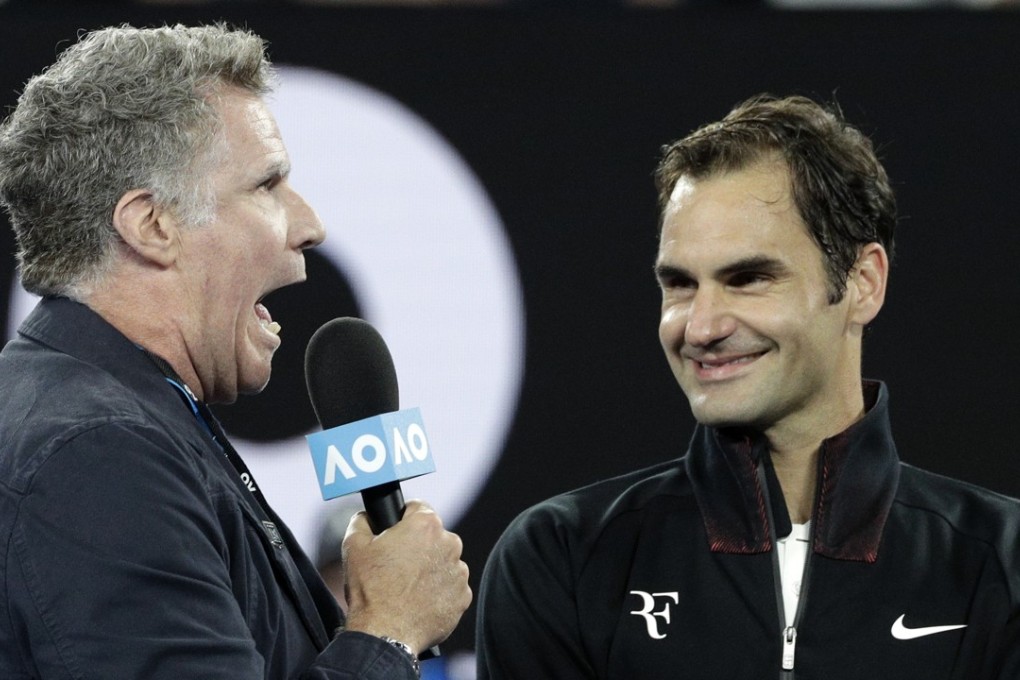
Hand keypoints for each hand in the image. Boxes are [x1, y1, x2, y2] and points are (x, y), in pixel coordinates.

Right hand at [341, 500, 471, 654]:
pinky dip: (438, 592)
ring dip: (429, 569)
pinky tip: (418, 601)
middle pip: (433, 536)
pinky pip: (450, 587)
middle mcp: (449, 543)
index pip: (417, 508)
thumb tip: (366, 516)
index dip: (403, 519)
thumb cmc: (370, 589)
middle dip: (418, 546)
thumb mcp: (354, 546)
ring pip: (443, 562)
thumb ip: (362, 521)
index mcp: (426, 525)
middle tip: (397, 565)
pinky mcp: (463, 597)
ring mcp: (459, 572)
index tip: (396, 533)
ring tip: (406, 587)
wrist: (384, 633)